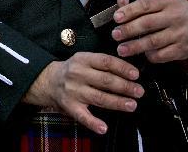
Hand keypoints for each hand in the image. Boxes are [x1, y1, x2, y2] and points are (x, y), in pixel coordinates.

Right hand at [23, 53, 142, 134]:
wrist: (49, 81)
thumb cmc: (73, 70)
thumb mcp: (84, 59)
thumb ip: (103, 64)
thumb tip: (129, 71)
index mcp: (83, 59)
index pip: (106, 62)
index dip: (122, 68)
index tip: (135, 75)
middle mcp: (77, 74)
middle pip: (105, 80)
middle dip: (125, 86)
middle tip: (139, 91)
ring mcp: (73, 91)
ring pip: (99, 97)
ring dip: (117, 102)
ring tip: (132, 105)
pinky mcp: (70, 106)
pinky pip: (83, 116)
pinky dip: (93, 123)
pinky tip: (103, 127)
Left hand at [112, 0, 187, 61]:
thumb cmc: (179, 11)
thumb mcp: (164, 2)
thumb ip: (141, 3)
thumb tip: (120, 1)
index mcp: (167, 2)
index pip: (146, 5)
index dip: (129, 11)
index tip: (116, 17)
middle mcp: (174, 17)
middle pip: (147, 24)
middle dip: (129, 30)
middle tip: (115, 35)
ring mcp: (179, 34)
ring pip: (154, 41)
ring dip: (135, 47)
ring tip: (121, 50)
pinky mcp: (182, 50)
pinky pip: (163, 55)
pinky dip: (151, 56)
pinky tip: (143, 54)